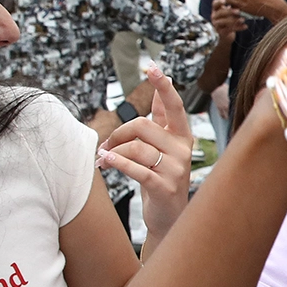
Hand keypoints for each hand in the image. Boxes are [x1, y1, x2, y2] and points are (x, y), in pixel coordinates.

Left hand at [98, 67, 194, 251]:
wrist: (169, 218)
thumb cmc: (162, 178)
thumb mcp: (164, 147)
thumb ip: (162, 118)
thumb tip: (158, 86)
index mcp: (183, 136)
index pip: (174, 106)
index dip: (163, 86)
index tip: (152, 68)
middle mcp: (183, 149)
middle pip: (143, 126)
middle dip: (118, 133)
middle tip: (106, 144)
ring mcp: (176, 169)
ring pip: (136, 147)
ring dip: (113, 152)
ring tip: (103, 160)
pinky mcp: (164, 186)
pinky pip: (136, 169)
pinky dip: (116, 163)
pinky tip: (105, 162)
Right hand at [210, 0, 243, 43]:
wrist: (225, 35)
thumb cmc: (228, 19)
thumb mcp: (228, 12)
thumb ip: (232, 5)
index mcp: (216, 9)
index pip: (215, 4)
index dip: (219, 1)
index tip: (225, 0)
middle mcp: (214, 17)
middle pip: (220, 13)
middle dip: (229, 11)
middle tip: (238, 11)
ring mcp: (217, 25)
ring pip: (224, 22)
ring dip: (234, 20)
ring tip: (243, 19)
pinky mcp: (221, 33)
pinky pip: (230, 29)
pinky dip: (238, 28)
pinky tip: (245, 26)